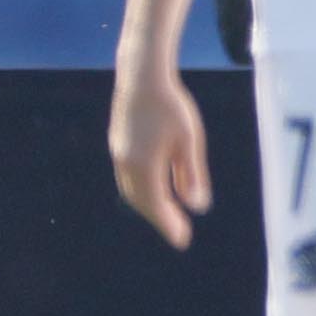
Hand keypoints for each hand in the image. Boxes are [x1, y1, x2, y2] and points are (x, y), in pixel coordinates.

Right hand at [108, 59, 211, 250]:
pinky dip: (141, 190)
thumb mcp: (189, 141)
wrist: (142, 75)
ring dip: (149, 205)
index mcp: (143, 165)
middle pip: (141, 201)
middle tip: (178, 232)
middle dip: (159, 218)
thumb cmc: (171, 106)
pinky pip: (128, 177)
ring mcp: (118, 153)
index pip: (157, 205)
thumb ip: (192, 174)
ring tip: (168, 214)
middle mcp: (125, 163)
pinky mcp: (118, 143)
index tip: (182, 241)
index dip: (169, 224)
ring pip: (131, 190)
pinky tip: (155, 188)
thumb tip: (197, 206)